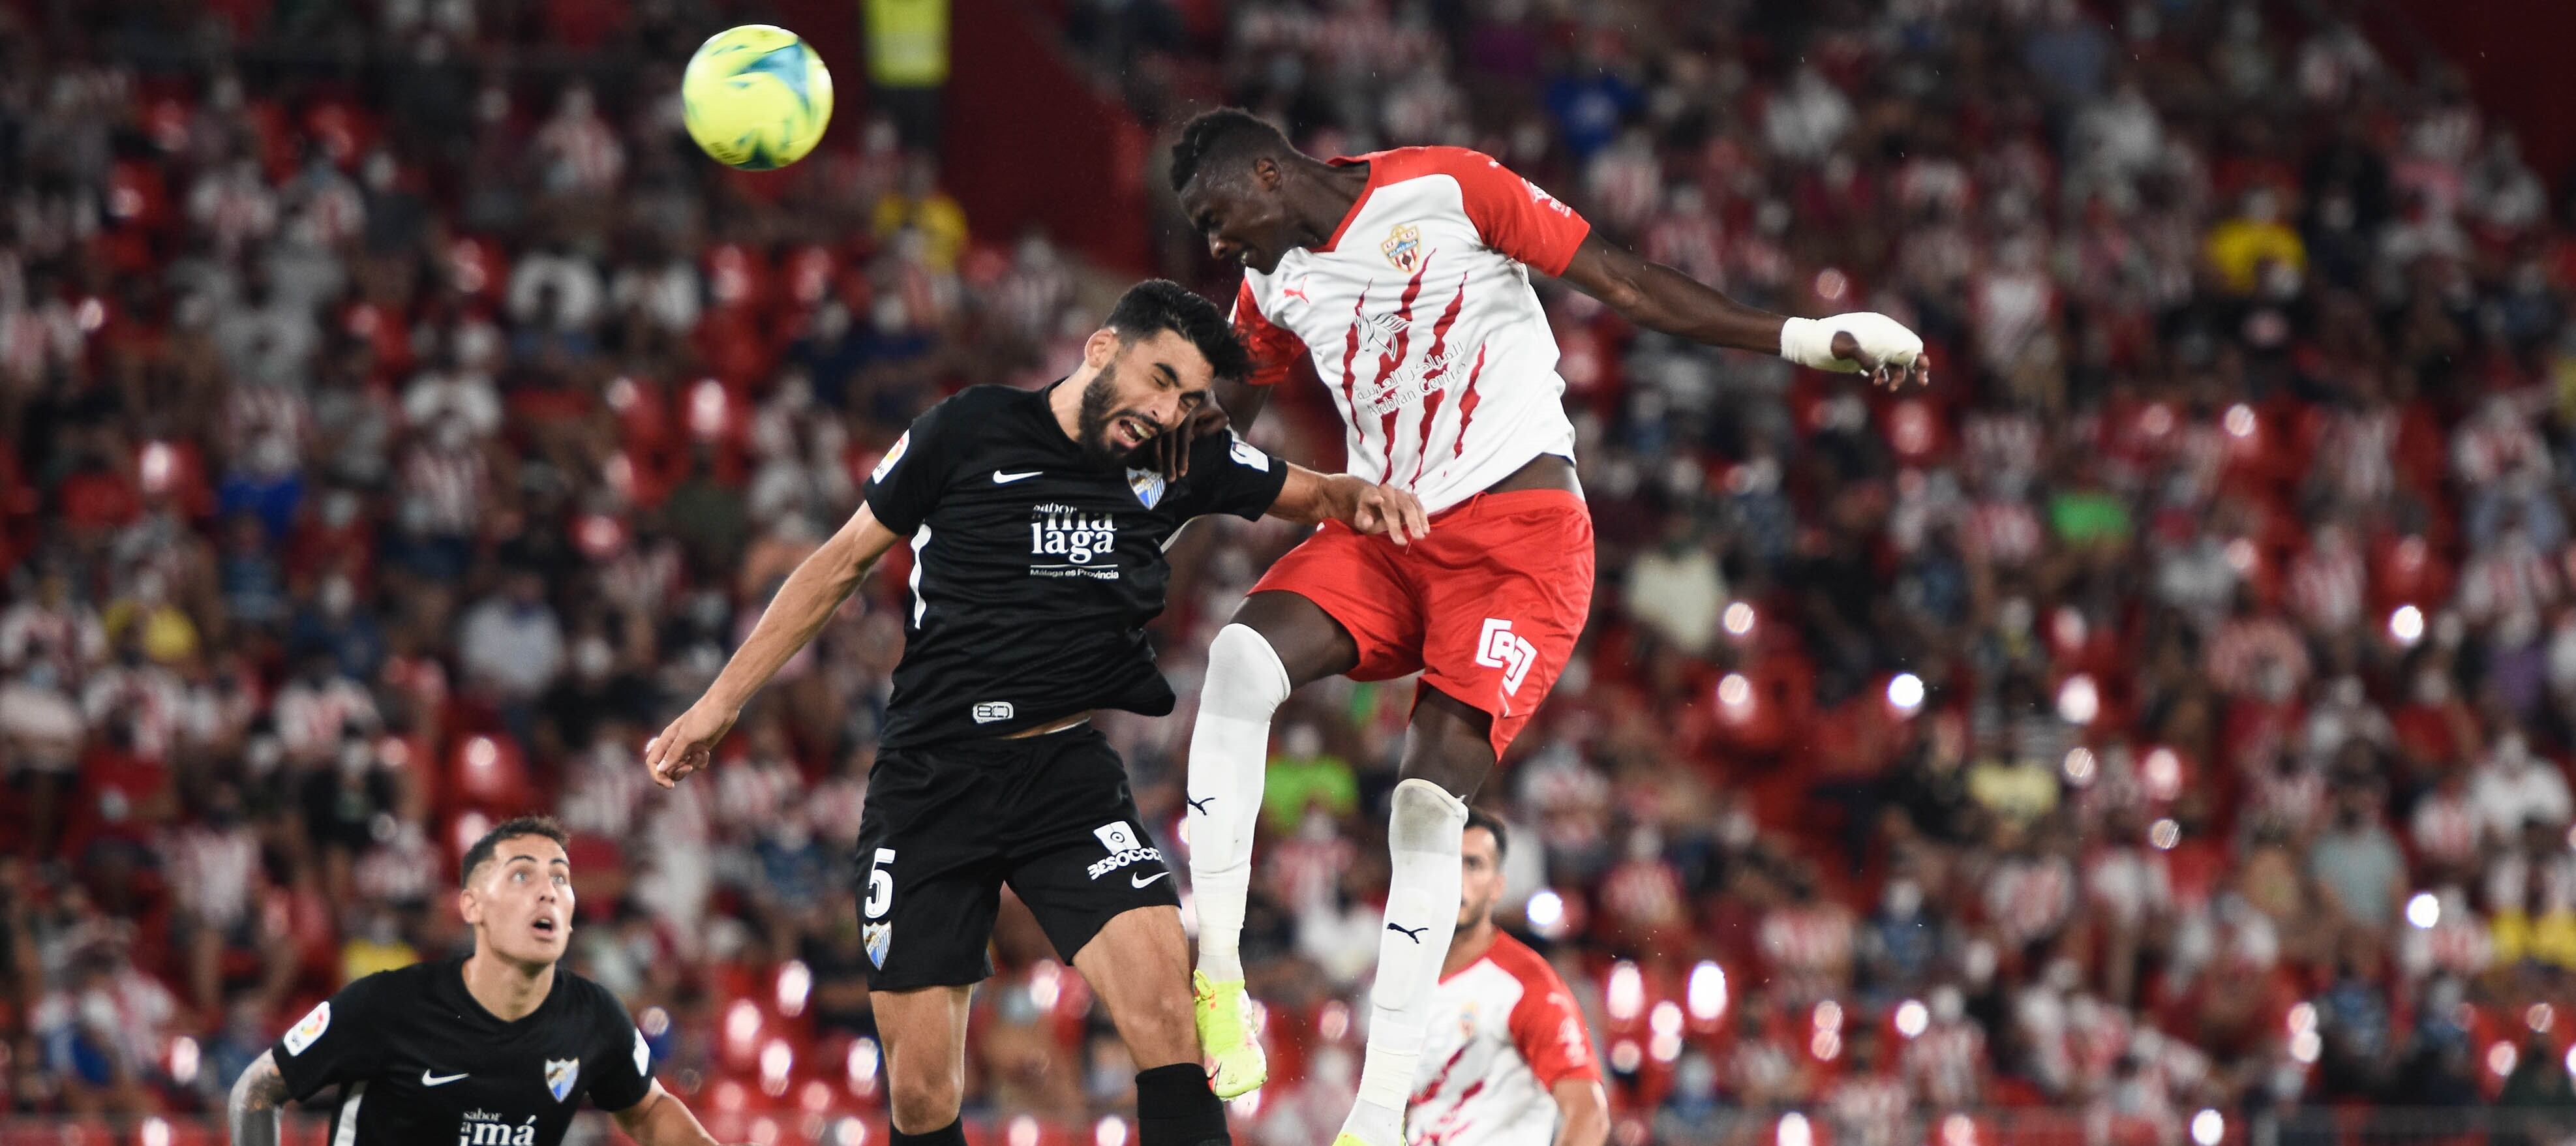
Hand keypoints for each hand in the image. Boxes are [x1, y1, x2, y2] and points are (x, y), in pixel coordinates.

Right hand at [643, 702, 739, 788]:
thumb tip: (660, 770)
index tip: (670, 785)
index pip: (653, 763)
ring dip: (691, 766)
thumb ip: (674, 753)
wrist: (723, 707)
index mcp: (666, 740)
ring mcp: (687, 747)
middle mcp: (674, 745)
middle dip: (677, 773)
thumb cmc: (703, 717)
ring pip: (681, 768)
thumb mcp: (687, 736)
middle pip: (666, 769)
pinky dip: (701, 762)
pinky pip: (696, 764)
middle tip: (689, 767)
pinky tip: (707, 752)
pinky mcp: (700, 749)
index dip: (657, 776)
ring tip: (700, 755)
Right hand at [1153, 401, 1231, 480]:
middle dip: (1168, 462)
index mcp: (1188, 414)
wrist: (1197, 386)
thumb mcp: (1219, 416)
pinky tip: (1152, 457)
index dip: (1182, 457)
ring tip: (1158, 471)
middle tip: (1170, 479)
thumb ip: (1209, 429)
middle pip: (1168, 441)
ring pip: (1156, 437)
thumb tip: (1191, 438)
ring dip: (1156, 456)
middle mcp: (1173, 413)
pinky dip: (1151, 445)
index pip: (1184, 440)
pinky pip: (1151, 432)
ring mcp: (1164, 413)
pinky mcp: (1157, 414)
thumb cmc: (1210, 406)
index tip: (1182, 473)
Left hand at [1341, 479, 1429, 544]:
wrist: (1377, 501)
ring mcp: (1400, 492)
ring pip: (1409, 505)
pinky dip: (1423, 518)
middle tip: (1401, 542)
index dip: (1374, 497)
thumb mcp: (1361, 519)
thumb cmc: (1368, 513)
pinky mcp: (1411, 497)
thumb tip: (1368, 522)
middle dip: (1397, 524)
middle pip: (1392, 505)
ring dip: (1415, 521)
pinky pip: (1418, 506)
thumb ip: (1363, 520)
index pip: (1370, 494)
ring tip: (1420, 536)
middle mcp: (1386, 490)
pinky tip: (1426, 530)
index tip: (1379, 501)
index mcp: (1369, 493)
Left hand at [1783, 312, 1930, 389]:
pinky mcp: (1863, 360)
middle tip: (1923, 381)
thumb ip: (1862, 357)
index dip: (1918, 353)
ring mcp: (1872, 349)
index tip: (1923, 367)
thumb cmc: (1825, 341)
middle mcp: (1879, 338)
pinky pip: (1881, 370)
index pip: (1907, 340)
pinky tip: (1877, 382)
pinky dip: (1883, 377)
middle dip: (1915, 367)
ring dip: (1898, 376)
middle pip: (1906, 352)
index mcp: (1880, 329)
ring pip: (1895, 363)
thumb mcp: (1843, 347)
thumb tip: (1876, 372)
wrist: (1808, 344)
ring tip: (1890, 387)